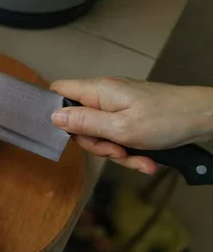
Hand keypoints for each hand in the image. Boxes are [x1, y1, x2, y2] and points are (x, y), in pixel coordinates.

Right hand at [50, 77, 212, 173]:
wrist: (205, 118)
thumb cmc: (166, 119)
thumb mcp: (120, 128)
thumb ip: (84, 123)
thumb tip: (53, 117)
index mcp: (98, 91)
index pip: (59, 91)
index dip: (55, 111)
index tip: (68, 134)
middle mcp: (105, 96)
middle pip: (80, 121)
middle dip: (96, 143)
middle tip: (115, 152)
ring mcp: (119, 106)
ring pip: (101, 134)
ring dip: (117, 152)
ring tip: (138, 159)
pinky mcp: (131, 116)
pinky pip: (118, 136)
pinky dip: (130, 151)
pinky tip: (146, 160)